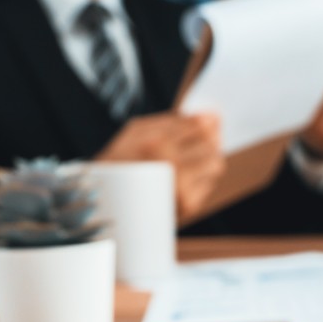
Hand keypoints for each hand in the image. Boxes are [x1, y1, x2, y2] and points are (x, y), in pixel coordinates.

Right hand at [96, 111, 224, 225]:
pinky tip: (185, 178)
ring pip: (216, 164)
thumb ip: (171, 120)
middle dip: (209, 139)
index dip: (208, 121)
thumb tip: (208, 116)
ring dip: (208, 158)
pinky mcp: (189, 205)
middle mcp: (171, 165)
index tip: (210, 120)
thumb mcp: (137, 131)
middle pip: (211, 143)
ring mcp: (182, 187)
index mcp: (156, 143)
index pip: (199, 125)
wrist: (106, 201)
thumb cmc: (121, 161)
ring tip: (191, 160)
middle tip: (199, 140)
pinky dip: (202, 178)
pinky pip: (210, 183)